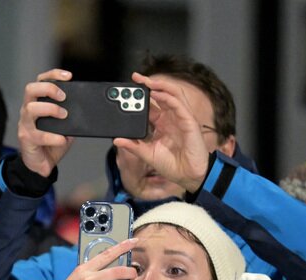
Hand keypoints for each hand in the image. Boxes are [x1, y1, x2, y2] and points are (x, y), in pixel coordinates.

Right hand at [17, 68, 75, 177]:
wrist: (41, 165)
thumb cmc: (51, 143)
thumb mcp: (65, 126)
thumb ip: (71, 117)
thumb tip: (85, 109)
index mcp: (37, 103)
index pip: (40, 81)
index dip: (53, 75)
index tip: (68, 76)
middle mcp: (28, 111)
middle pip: (31, 89)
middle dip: (49, 89)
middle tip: (63, 97)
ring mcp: (25, 124)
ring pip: (31, 108)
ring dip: (50, 109)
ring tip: (63, 116)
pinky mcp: (26, 139)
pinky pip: (38, 135)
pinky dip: (52, 137)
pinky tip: (62, 140)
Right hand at [35, 236, 137, 279]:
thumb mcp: (76, 278)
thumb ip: (92, 273)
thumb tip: (112, 270)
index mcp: (84, 269)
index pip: (106, 254)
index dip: (122, 247)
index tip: (133, 241)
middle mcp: (88, 279)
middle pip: (117, 272)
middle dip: (131, 272)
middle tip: (135, 274)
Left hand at [111, 72, 211, 195]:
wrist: (188, 176)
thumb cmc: (172, 166)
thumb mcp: (148, 154)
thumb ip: (133, 146)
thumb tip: (117, 140)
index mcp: (162, 124)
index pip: (150, 106)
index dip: (140, 97)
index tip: (127, 90)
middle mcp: (171, 118)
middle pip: (159, 95)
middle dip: (148, 85)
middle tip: (135, 77)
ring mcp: (180, 118)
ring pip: (170, 94)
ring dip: (158, 86)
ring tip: (145, 81)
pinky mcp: (188, 121)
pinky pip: (177, 104)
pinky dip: (167, 97)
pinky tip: (157, 93)